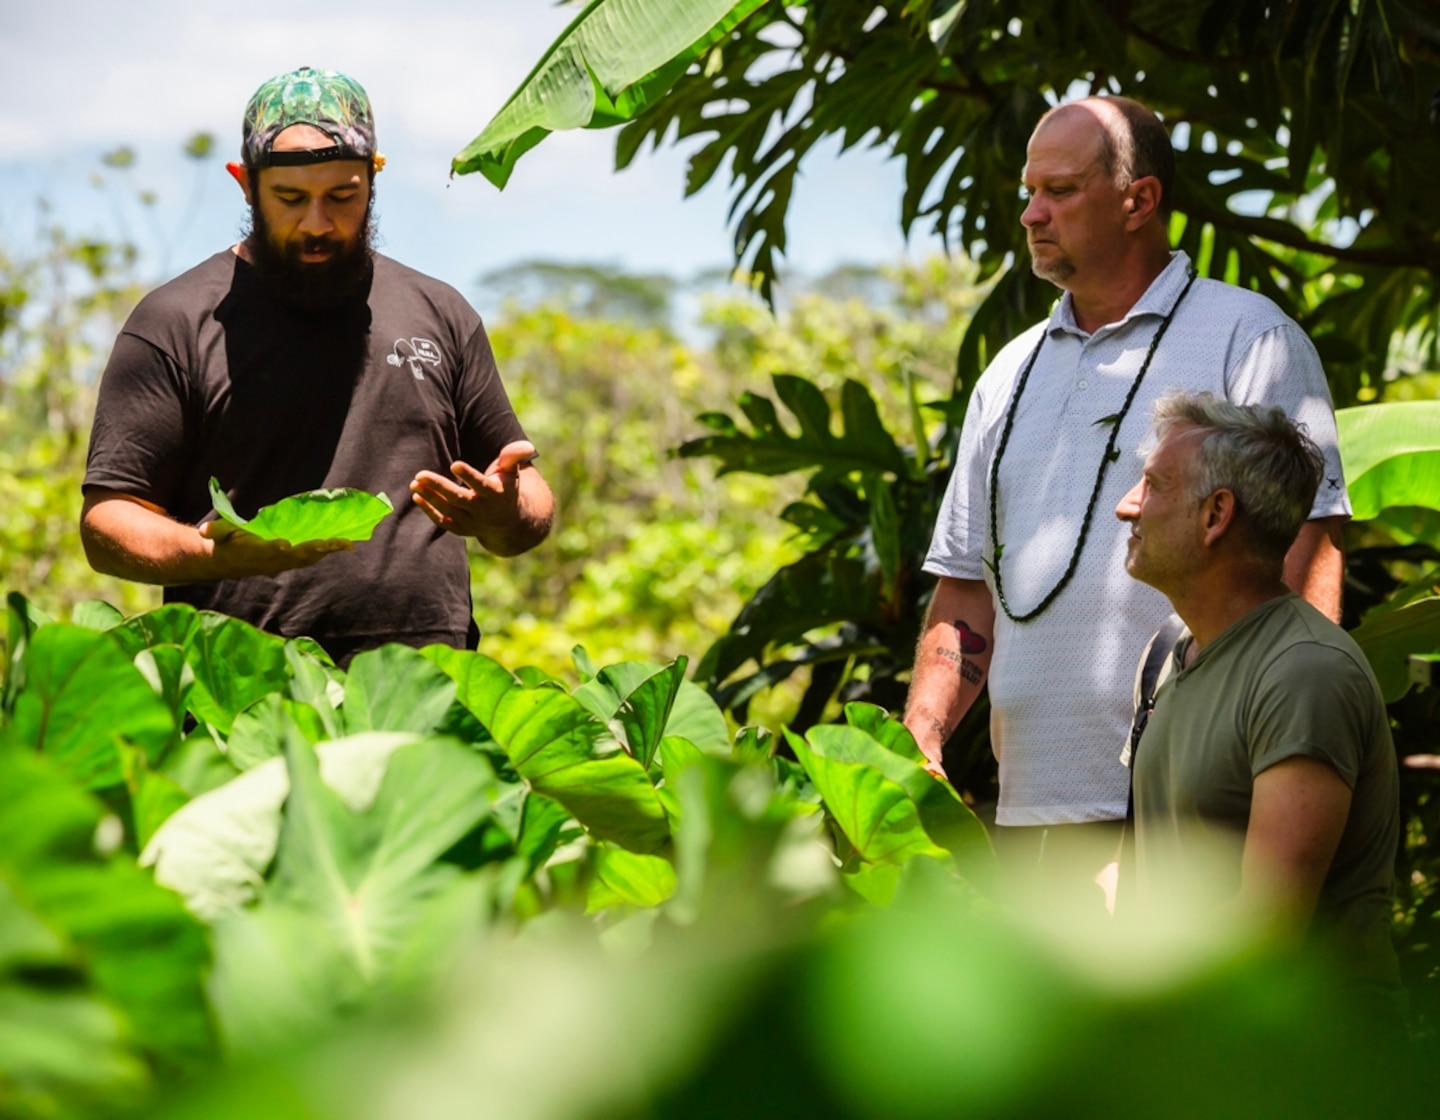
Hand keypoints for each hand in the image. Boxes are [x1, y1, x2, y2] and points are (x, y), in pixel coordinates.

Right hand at [200, 521, 351, 578]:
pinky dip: (327, 552)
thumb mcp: (216, 534)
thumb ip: (214, 531)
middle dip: (314, 550)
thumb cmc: (223, 542)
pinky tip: (344, 545)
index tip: (285, 544)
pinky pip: (311, 558)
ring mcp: (282, 563)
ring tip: (346, 543)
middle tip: (332, 543)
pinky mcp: (290, 561)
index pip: (266, 552)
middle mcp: (271, 561)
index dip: (276, 549)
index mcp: (254, 553)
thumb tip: (204, 532)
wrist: (225, 563)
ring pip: (308, 559)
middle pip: (295, 557)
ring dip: (326, 551)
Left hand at [409, 440, 537, 538]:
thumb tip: (527, 446)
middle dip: (439, 486)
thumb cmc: (506, 488)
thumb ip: (514, 457)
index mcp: (496, 494)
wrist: (509, 522)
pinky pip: (443, 521)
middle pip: (459, 499)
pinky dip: (429, 511)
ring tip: (415, 483)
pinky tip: (416, 496)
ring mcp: (471, 521)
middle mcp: (483, 510)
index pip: (481, 485)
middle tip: (420, 474)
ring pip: (448, 510)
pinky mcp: (461, 528)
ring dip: (430, 497)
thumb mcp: (512, 472)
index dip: (469, 475)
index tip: (454, 464)